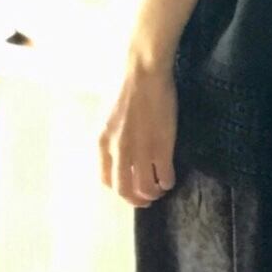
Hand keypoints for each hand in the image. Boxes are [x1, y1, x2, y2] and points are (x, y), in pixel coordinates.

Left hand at [99, 58, 177, 205]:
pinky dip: (168, 182)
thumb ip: (109, 136)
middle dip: (135, 200)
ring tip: (159, 190)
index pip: (105, 179)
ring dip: (153, 193)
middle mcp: (118, 150)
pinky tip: (170, 179)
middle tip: (145, 200)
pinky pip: (164, 175)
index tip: (127, 189)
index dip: (118, 189)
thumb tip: (115, 152)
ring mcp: (140, 150)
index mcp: (101, 142)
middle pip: (124, 189)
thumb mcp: (105, 115)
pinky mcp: (161, 145)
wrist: (143, 71)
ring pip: (145, 187)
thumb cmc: (123, 86)